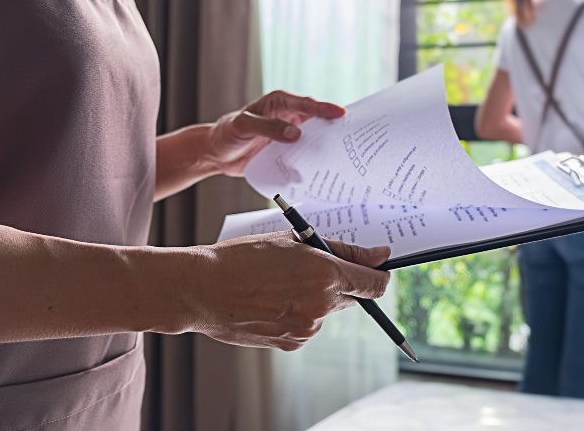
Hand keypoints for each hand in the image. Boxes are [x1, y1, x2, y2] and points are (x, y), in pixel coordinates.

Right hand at [186, 234, 390, 349]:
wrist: (203, 290)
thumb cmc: (245, 257)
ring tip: (281, 283)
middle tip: (315, 267)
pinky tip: (272, 301)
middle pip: (353, 296)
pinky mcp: (292, 343)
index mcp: (326, 273)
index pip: (375, 283)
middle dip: (343, 281)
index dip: (380, 274)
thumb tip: (380, 256)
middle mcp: (321, 304)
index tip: (378, 267)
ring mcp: (307, 327)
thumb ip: (342, 249)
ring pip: (327, 310)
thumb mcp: (295, 240)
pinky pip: (308, 324)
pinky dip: (299, 312)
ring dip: (317, 296)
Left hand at [203, 91, 345, 175]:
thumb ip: (268, 128)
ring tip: (345, 154)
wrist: (217, 154)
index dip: (324, 109)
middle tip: (353, 135)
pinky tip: (325, 168)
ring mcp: (290, 134)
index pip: (307, 104)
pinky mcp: (288, 150)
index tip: (341, 114)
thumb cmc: (228, 133)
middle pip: (317, 120)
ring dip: (327, 145)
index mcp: (280, 102)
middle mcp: (289, 116)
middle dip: (334, 126)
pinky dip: (315, 159)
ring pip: (314, 137)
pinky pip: (306, 153)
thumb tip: (295, 134)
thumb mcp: (244, 126)